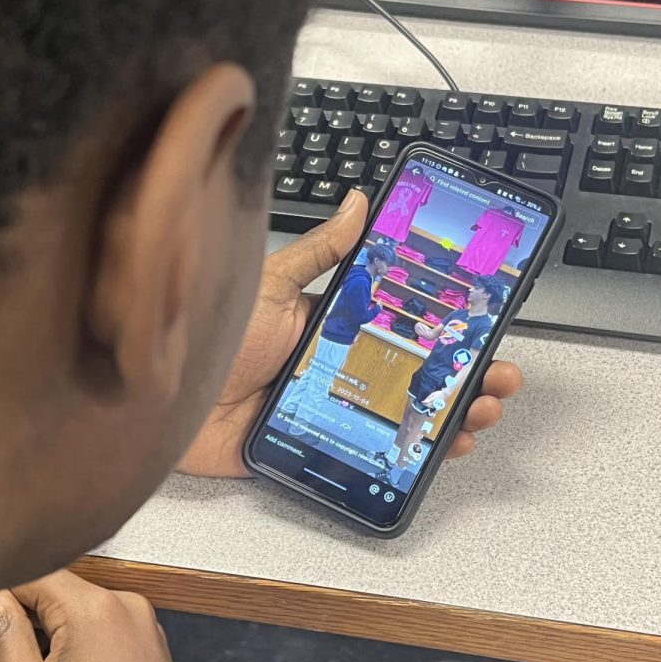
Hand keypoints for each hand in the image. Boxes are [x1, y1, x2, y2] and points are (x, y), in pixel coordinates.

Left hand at [179, 190, 523, 474]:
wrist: (161, 397)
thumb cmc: (212, 336)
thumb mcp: (270, 284)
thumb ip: (319, 251)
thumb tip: (358, 203)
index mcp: (331, 326)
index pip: (402, 325)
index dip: (445, 328)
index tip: (483, 327)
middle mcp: (337, 369)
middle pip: (414, 375)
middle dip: (463, 376)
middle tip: (498, 376)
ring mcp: (330, 411)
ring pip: (403, 416)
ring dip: (449, 415)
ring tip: (480, 411)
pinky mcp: (314, 449)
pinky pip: (370, 457)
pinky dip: (409, 458)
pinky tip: (438, 450)